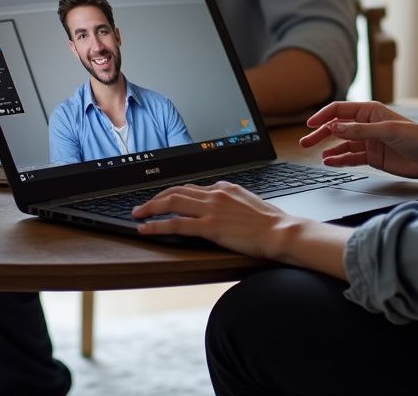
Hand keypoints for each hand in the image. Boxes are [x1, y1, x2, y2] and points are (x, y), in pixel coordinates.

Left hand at [133, 181, 289, 255]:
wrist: (280, 230)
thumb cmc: (270, 221)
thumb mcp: (249, 203)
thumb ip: (232, 201)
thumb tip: (222, 206)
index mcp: (224, 187)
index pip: (192, 187)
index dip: (172, 194)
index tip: (162, 200)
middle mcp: (215, 193)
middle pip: (177, 191)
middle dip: (155, 198)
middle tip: (142, 207)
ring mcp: (212, 209)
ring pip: (172, 203)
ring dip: (150, 208)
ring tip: (137, 215)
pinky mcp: (210, 226)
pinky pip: (177, 224)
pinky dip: (157, 226)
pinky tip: (146, 229)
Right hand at [300, 101, 417, 178]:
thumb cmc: (417, 137)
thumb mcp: (387, 131)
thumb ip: (360, 130)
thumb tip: (335, 127)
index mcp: (370, 111)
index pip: (340, 110)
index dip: (324, 116)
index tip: (310, 125)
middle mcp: (367, 125)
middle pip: (338, 127)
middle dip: (321, 133)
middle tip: (305, 142)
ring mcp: (369, 141)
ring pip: (342, 143)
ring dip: (329, 148)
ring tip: (315, 155)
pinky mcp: (373, 157)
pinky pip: (351, 157)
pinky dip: (340, 159)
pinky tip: (329, 162)